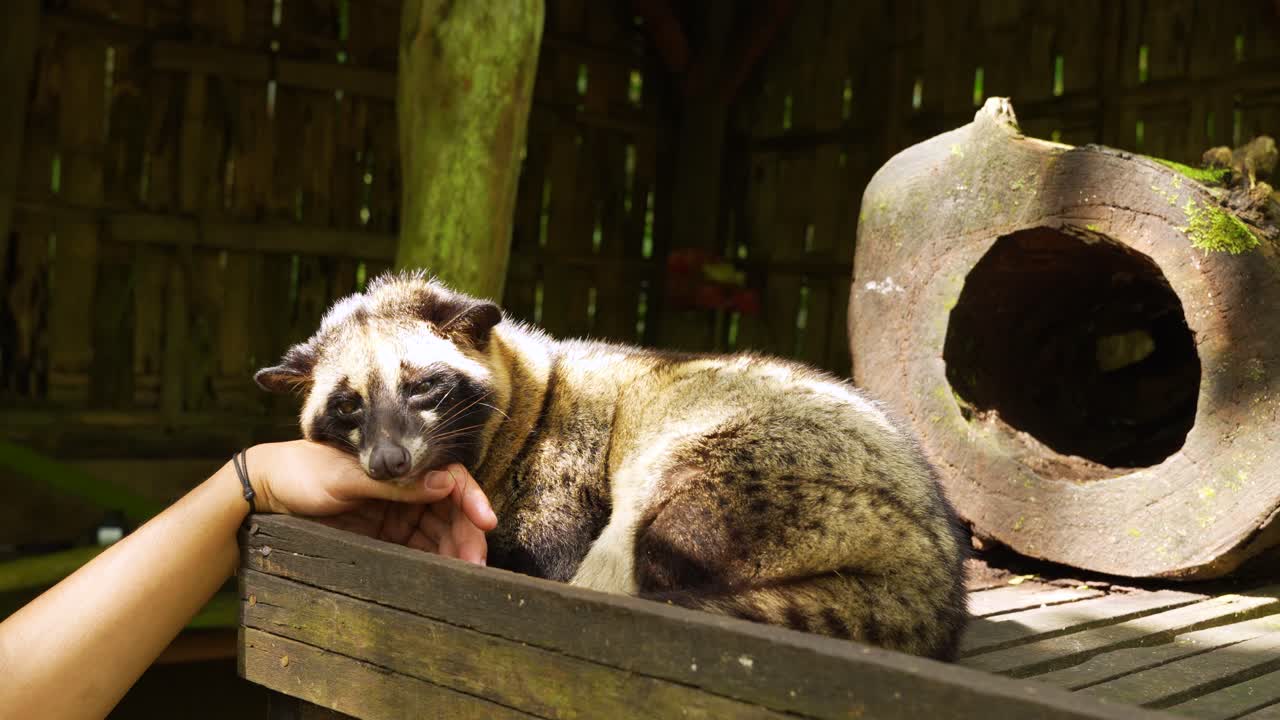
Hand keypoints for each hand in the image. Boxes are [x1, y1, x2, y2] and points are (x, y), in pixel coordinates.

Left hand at [245, 440, 496, 564]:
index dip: (471, 498)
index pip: (449, 478)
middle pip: (451, 510)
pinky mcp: (385, 540)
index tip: (485, 521)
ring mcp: (396, 516)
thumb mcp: (346, 475)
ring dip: (455, 553)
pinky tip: (445, 578)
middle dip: (467, 534)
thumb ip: (394, 482)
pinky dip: (435, 565)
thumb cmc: (303, 471)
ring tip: (467, 575)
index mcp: (401, 464)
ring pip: (439, 535)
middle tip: (476, 562)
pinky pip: (418, 552)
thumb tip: (445, 482)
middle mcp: (405, 489)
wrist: (264, 493)